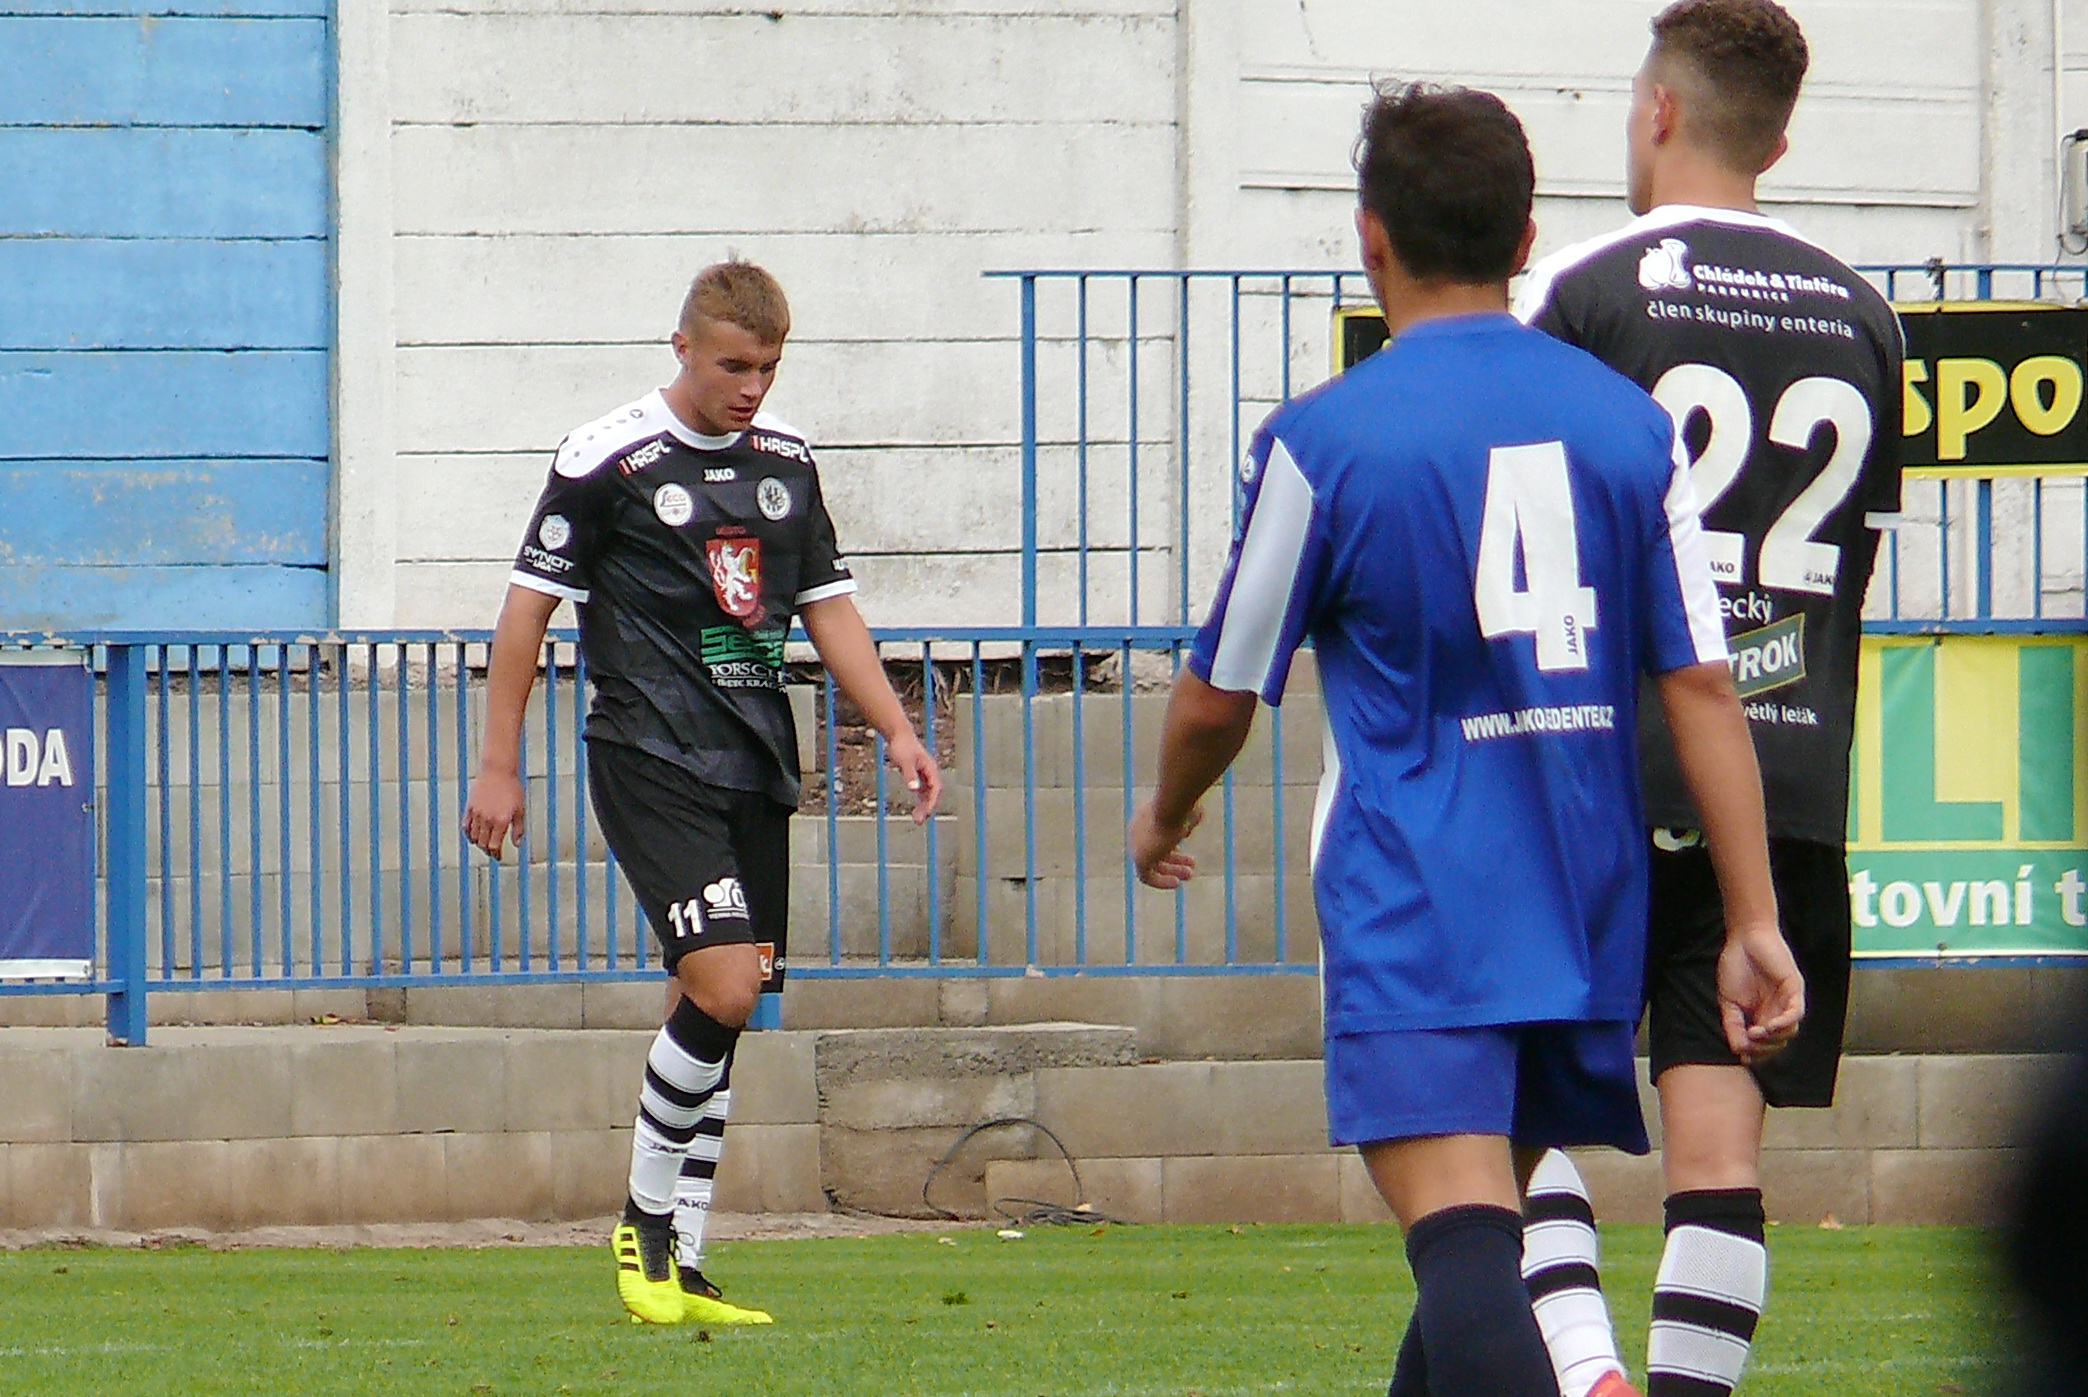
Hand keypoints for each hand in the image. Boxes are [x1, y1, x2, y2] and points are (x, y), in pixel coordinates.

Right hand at [463, 768, 525, 859]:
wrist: (498, 771)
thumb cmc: (512, 788)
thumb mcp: (520, 809)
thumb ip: (518, 829)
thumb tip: (517, 844)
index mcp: (501, 821)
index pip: (494, 846)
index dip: (496, 854)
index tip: (499, 857)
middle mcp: (487, 819)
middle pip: (483, 844)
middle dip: (488, 850)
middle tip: (493, 852)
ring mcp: (476, 814)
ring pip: (474, 837)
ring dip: (479, 843)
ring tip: (485, 845)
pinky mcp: (469, 808)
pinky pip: (466, 826)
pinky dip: (468, 834)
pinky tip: (473, 836)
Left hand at [885, 730, 941, 824]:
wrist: (898, 735)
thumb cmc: (902, 746)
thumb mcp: (904, 761)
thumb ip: (910, 775)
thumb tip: (914, 789)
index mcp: (931, 769)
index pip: (936, 789)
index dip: (932, 802)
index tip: (927, 813)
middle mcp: (931, 773)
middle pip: (933, 794)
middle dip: (928, 808)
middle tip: (919, 821)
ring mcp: (926, 774)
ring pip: (928, 794)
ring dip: (925, 807)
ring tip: (917, 820)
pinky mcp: (919, 775)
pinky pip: (923, 792)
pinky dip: (921, 801)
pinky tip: (917, 810)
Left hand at [1129, 802, 1201, 889]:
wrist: (1171, 805)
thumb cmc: (1184, 803)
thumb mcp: (1189, 807)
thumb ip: (1189, 814)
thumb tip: (1195, 816)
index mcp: (1145, 816)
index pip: (1156, 835)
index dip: (1173, 845)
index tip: (1188, 853)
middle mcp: (1137, 830)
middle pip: (1155, 850)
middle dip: (1174, 860)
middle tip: (1191, 867)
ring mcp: (1136, 844)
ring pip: (1151, 864)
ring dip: (1171, 872)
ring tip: (1189, 875)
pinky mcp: (1139, 858)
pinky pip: (1146, 876)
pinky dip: (1161, 881)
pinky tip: (1175, 883)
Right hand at [1716, 921, 1805, 1062]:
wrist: (1744, 938)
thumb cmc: (1736, 965)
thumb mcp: (1728, 1002)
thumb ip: (1733, 1025)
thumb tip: (1738, 1049)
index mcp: (1762, 1015)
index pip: (1765, 1043)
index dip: (1756, 1053)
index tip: (1743, 1055)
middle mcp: (1777, 1011)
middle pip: (1778, 1042)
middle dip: (1763, 1048)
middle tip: (1748, 1042)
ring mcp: (1787, 1001)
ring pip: (1789, 1031)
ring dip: (1773, 1038)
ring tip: (1755, 1033)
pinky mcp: (1794, 990)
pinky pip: (1795, 1014)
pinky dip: (1783, 1023)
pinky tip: (1768, 1026)